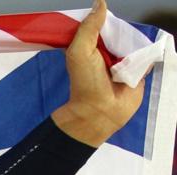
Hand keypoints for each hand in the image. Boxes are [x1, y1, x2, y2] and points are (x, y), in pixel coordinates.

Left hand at [51, 0, 145, 146]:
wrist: (100, 112)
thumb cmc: (86, 83)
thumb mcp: (80, 52)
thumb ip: (88, 28)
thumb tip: (100, 3)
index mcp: (90, 46)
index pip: (100, 25)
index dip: (103, 20)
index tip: (107, 18)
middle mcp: (107, 51)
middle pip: (121, 31)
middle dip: (122, 33)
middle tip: (116, 45)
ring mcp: (124, 60)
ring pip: (135, 42)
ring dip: (134, 45)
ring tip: (125, 57)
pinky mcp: (139, 70)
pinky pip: (147, 56)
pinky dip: (146, 55)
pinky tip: (140, 59)